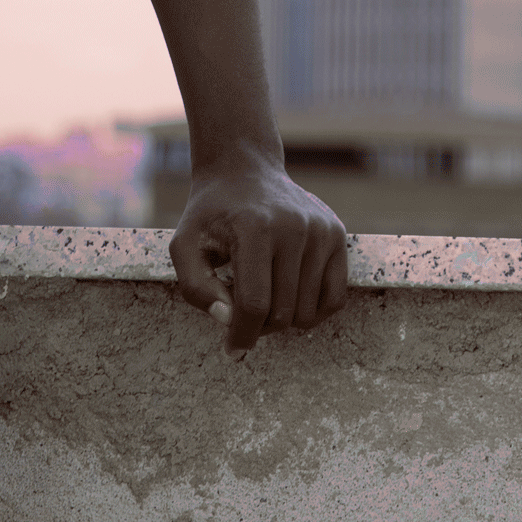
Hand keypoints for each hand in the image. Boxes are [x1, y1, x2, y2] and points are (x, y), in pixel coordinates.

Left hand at [170, 161, 349, 354]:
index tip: (231, 349)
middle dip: (259, 328)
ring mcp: (320, 231)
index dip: (242, 335)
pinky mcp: (337, 235)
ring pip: (308, 313)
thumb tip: (227, 319)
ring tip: (263, 301)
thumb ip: (196, 287)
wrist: (244, 172)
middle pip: (283, 313)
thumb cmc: (211, 215)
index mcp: (255, 228)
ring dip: (284, 321)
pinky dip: (313, 313)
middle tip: (242, 316)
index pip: (255, 303)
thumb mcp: (185, 245)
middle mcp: (294, 227)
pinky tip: (290, 301)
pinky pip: (335, 298)